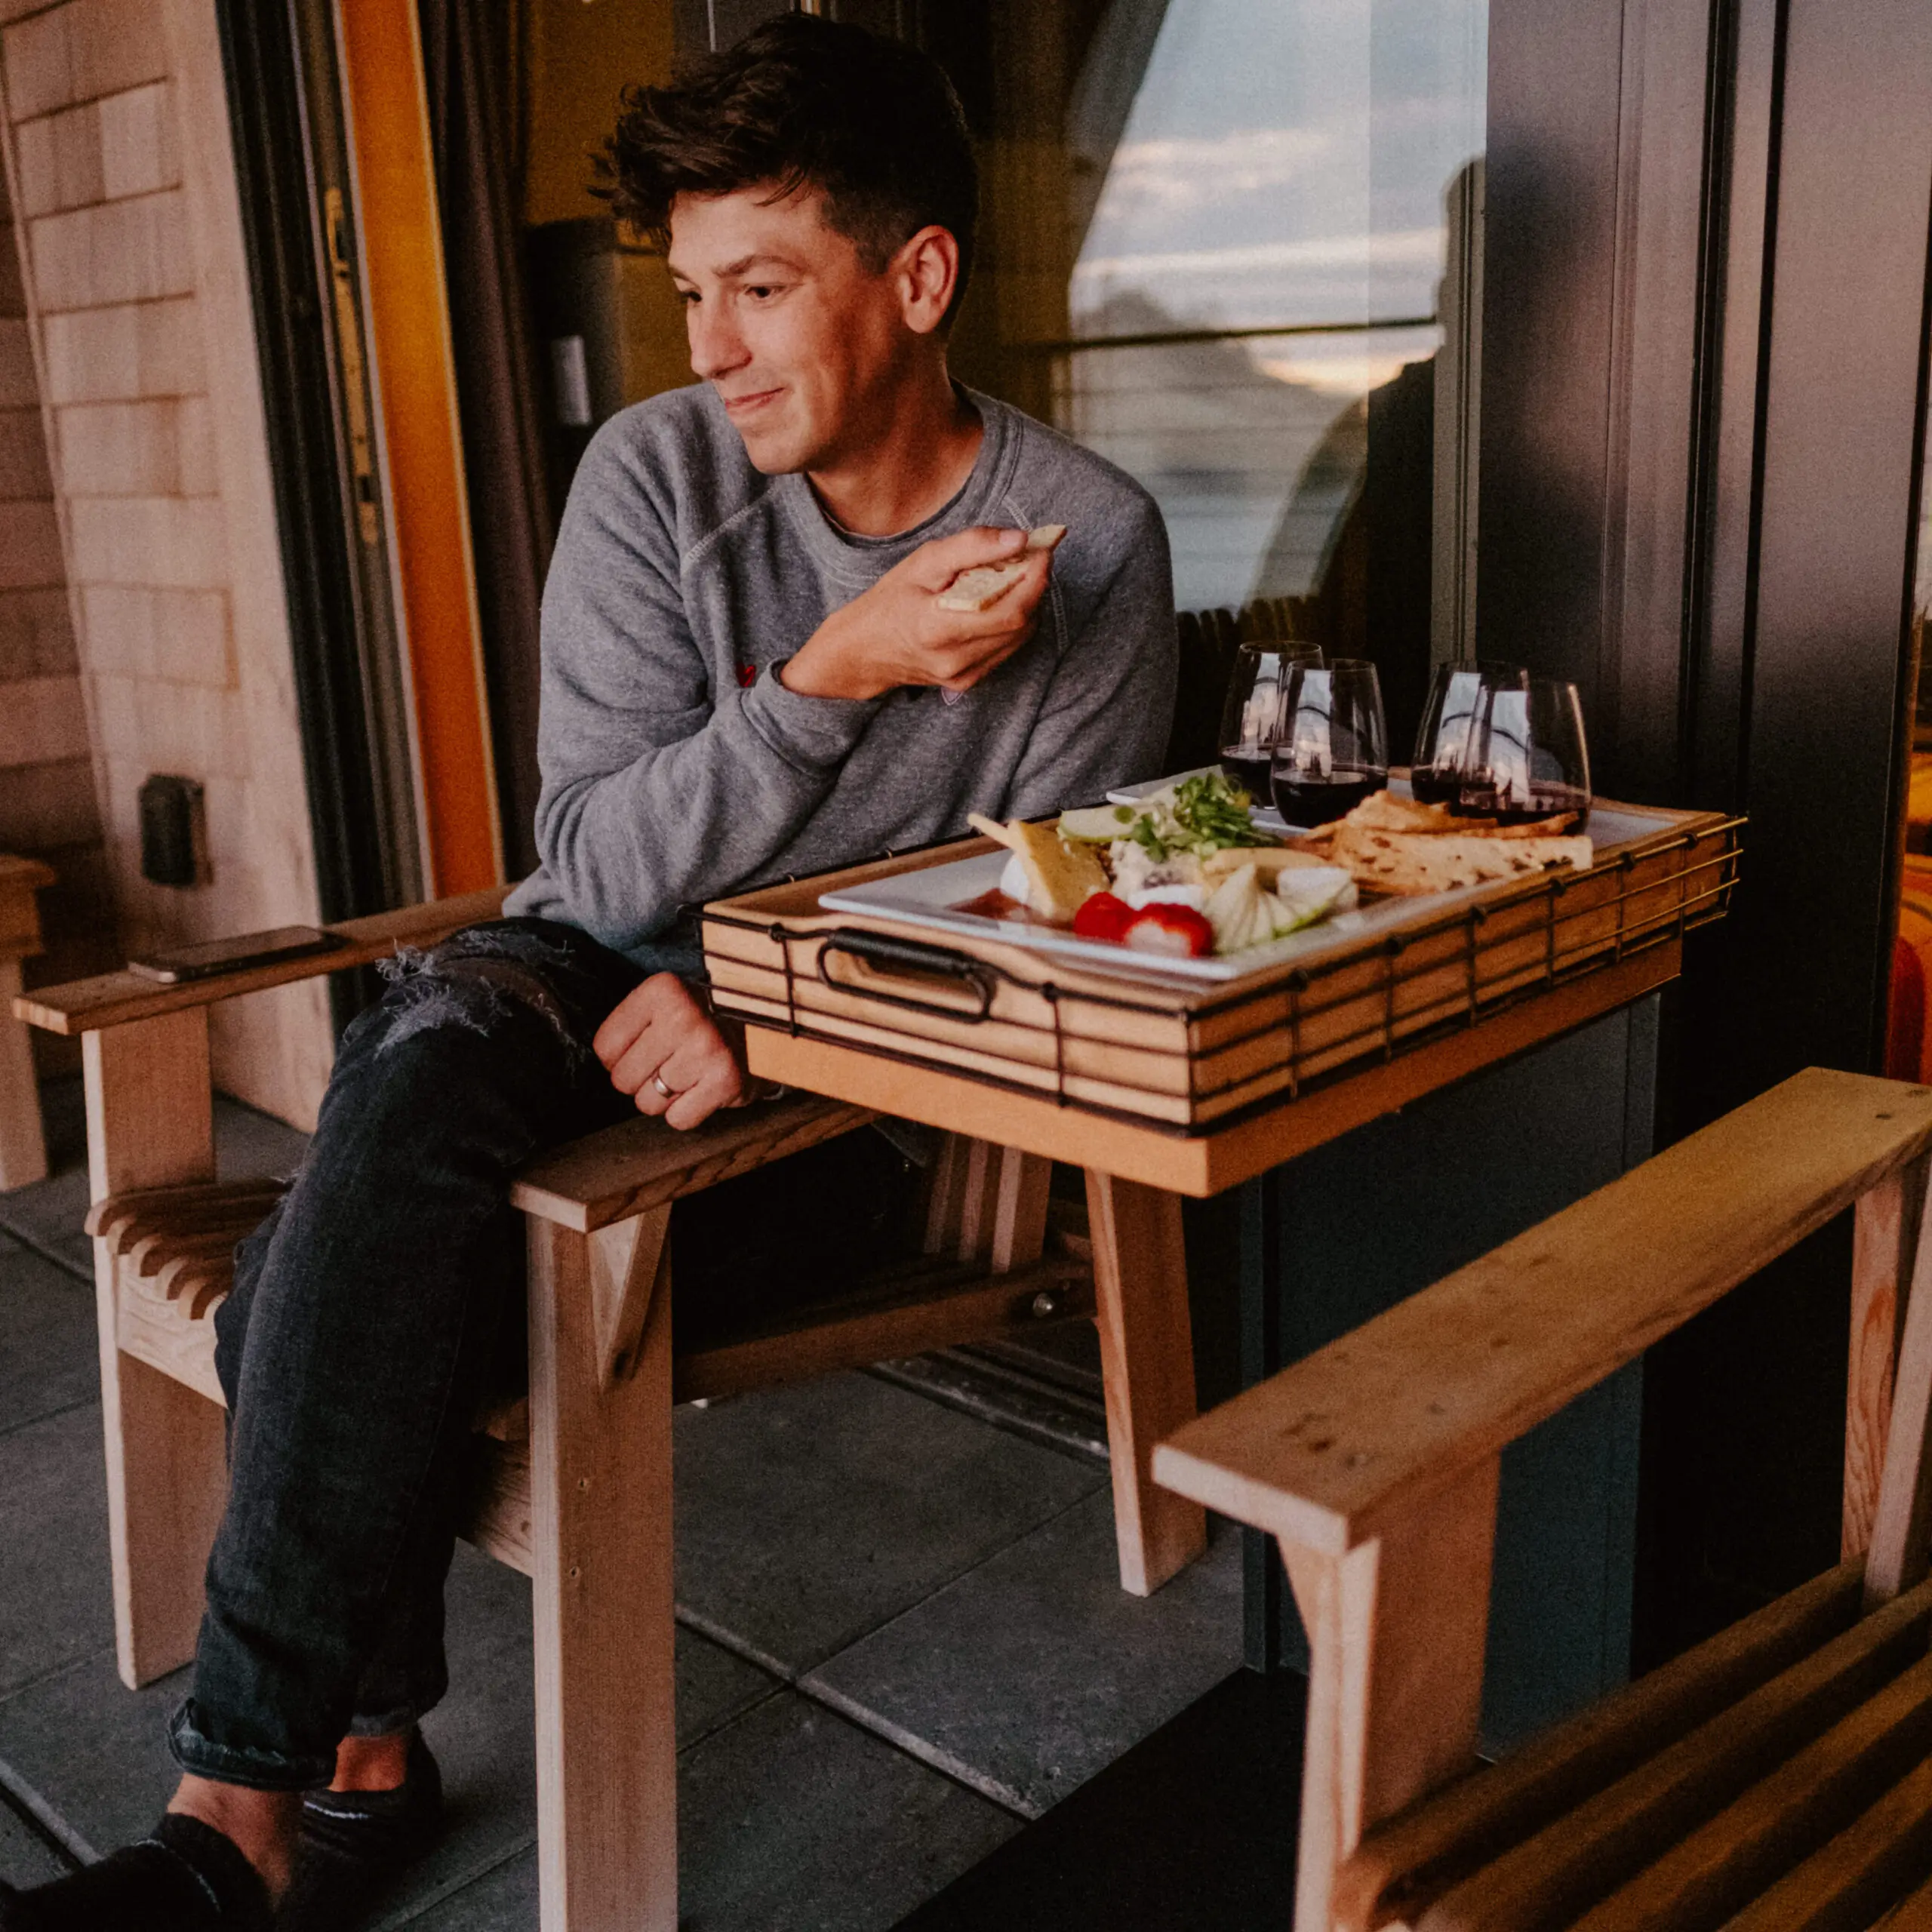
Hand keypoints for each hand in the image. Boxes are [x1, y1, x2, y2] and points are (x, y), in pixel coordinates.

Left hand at [594, 973, 750, 1129]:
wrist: (764, 1029)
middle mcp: (683, 1016)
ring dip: (664, 1097)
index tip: (646, 1048)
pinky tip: (702, 1089)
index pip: (605, 1047)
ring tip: (687, 1075)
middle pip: (622, 1079)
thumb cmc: (701, 1021)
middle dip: (642, 1080)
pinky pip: (678, 1119)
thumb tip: (604, 1064)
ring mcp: (706, 1049)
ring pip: (647, 1103)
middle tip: (669, 1064)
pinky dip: (688, 1111)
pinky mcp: (725, 1080)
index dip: (620, 1057)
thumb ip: (630, 1025)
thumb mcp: (664, 1003)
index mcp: (662, 990)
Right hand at [780, 526, 1052, 700]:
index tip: (1041, 549)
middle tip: (1031, 558)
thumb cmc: (891, 600)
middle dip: (1035, 586)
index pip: (1011, 609)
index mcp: (939, 628)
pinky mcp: (970, 682)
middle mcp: (955, 660)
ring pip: (1021, 636)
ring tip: (1013, 576)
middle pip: (1022, 623)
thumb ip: (972, 547)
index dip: (1035, 578)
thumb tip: (1019, 539)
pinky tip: (998, 602)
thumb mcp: (923, 562)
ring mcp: (964, 676)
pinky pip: (1008, 648)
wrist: (865, 650)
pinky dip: (1013, 622)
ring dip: (1027, 603)